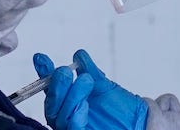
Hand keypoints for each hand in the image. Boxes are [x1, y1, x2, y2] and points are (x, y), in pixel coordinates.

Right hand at [32, 50, 147, 129]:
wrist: (138, 121)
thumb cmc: (120, 107)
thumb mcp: (103, 86)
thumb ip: (89, 71)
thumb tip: (78, 56)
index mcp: (68, 103)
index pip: (50, 90)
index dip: (44, 74)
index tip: (41, 58)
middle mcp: (66, 118)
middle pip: (52, 106)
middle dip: (57, 86)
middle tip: (65, 70)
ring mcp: (72, 128)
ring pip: (60, 118)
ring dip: (71, 97)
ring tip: (85, 80)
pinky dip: (75, 117)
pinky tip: (83, 105)